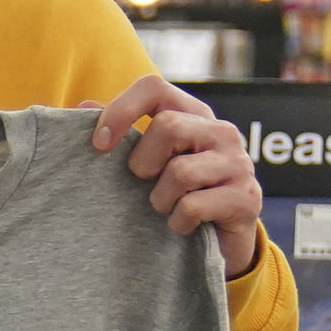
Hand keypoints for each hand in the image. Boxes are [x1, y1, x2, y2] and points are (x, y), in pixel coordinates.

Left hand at [88, 77, 260, 277]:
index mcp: (193, 115)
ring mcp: (239, 163)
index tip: (99, 145)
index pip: (154, 88)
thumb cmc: (174, 194)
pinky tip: (183, 225)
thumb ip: (118, 133)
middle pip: (167, 126)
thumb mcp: (145, 161)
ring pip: (180, 171)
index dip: (121, 110)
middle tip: (147, 184)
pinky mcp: (246, 197)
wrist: (218, 243)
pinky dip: (177, 223)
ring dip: (160, 200)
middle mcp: (221, 132)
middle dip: (143, 163)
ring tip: (168, 207)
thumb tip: (83, 105)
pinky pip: (192, 206)